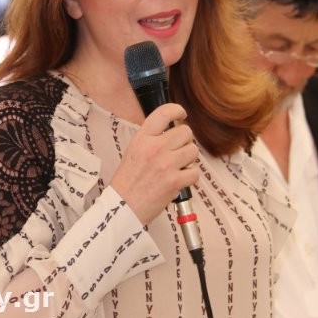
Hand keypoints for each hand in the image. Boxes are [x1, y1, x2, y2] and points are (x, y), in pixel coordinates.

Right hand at [110, 103, 198, 225]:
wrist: (122, 207)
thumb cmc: (127, 182)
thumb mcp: (133, 151)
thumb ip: (151, 139)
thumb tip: (172, 132)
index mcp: (142, 139)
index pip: (164, 113)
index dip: (177, 110)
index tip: (181, 114)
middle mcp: (155, 148)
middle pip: (186, 132)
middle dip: (185, 142)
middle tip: (178, 151)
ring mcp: (166, 164)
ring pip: (193, 151)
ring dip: (189, 159)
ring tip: (178, 167)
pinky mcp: (175, 181)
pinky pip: (195, 172)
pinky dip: (190, 177)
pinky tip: (179, 180)